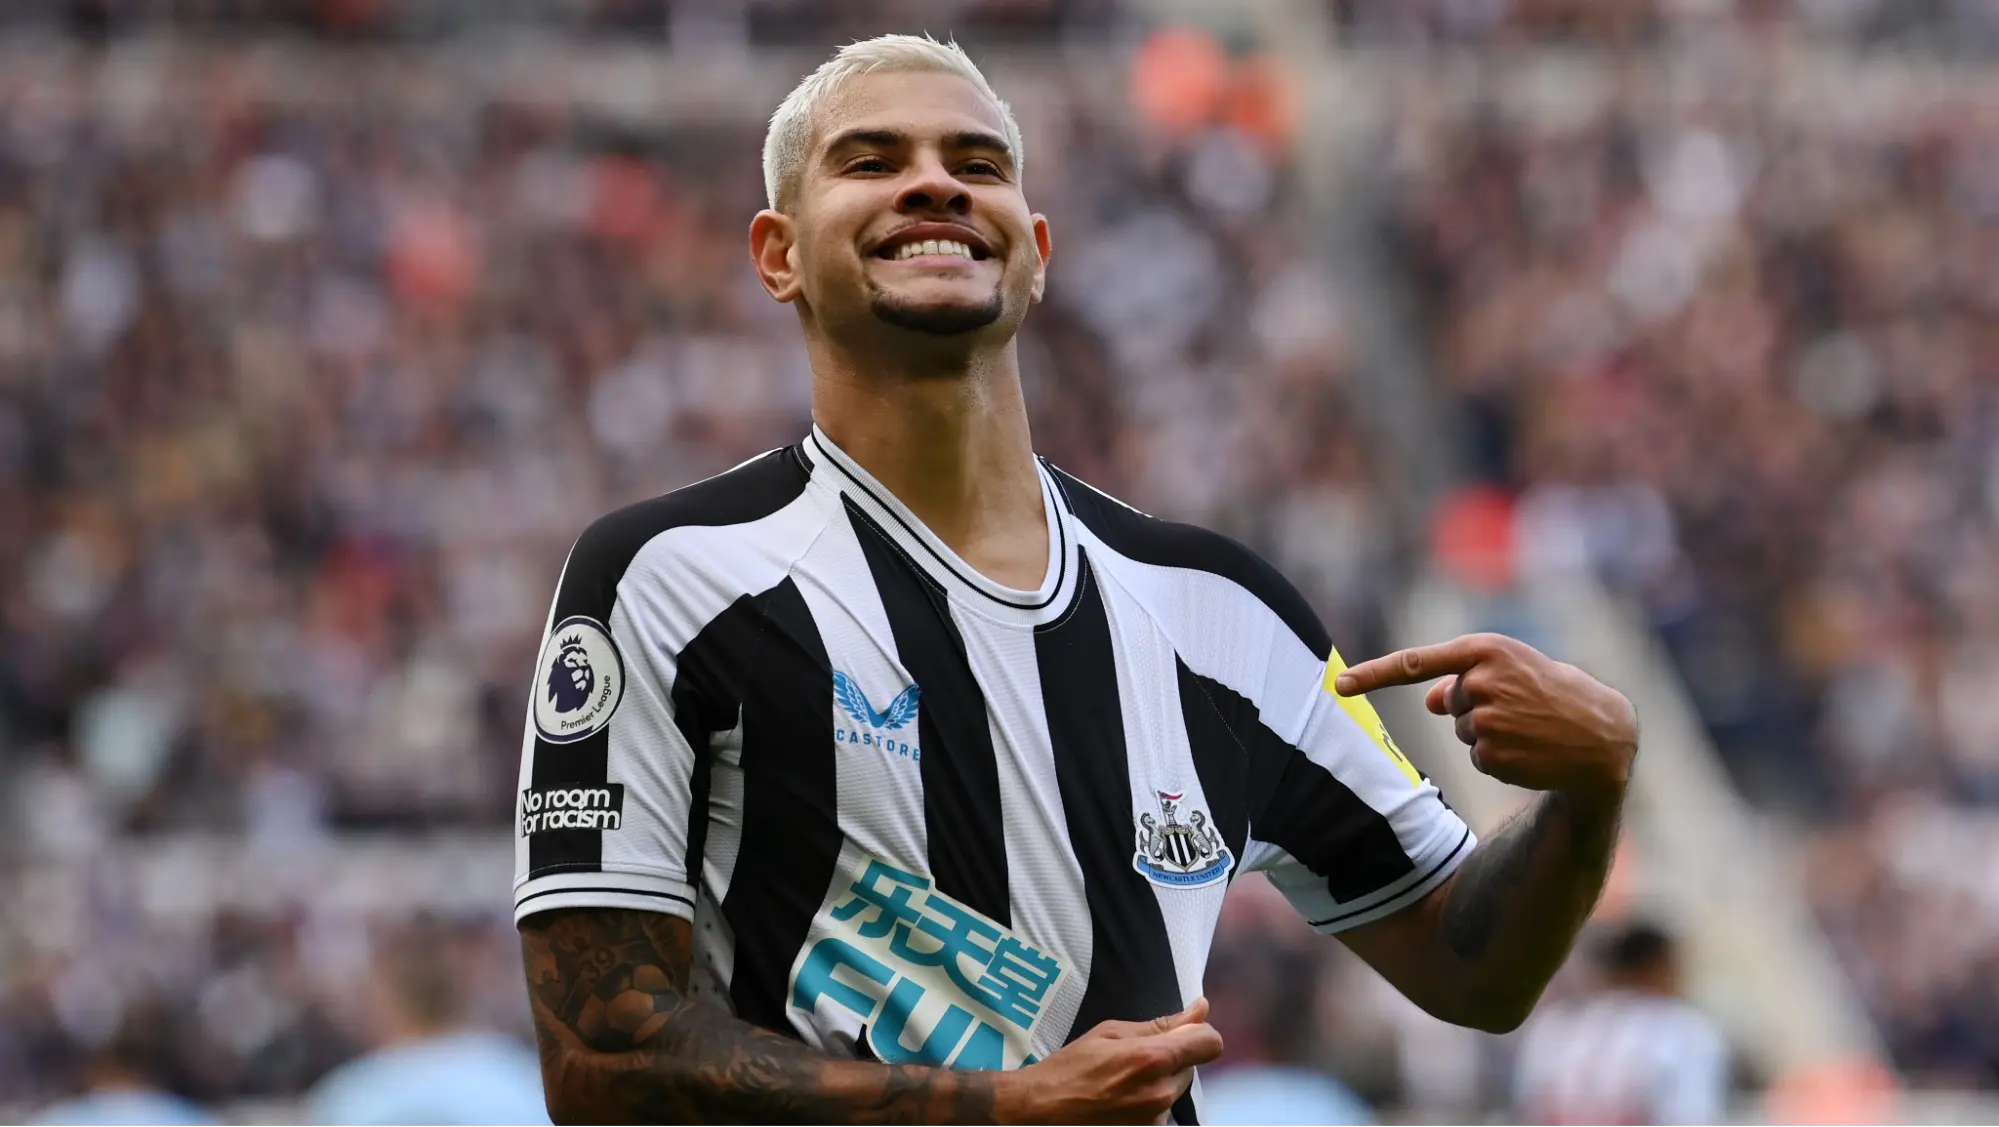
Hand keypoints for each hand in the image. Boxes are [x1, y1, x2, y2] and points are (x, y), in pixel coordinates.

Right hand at [996, 997, 1223, 1125]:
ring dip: (1159, 1082)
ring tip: (1121, 1082)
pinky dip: (1148, 1103)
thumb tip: (1200, 1009)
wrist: (1042, 1111)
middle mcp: (1161, 1093)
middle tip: (1133, 1059)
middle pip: (1190, 1067)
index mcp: (1153, 1059)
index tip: (1183, 1033)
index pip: (1210, 1043)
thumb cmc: (1070, 1067)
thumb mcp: (1110, 1033)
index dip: (1199, 1034)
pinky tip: (1120, 1101)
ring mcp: (1155, 1120)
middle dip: (1171, 1058)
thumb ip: (1161, 1024)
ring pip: (1175, 1090)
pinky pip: (1162, 1112)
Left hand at [1334, 633, 1636, 799]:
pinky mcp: (1492, 752)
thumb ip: (1466, 678)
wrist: (1602, 735)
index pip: (1416, 662)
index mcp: (1484, 649)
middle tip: (1522, 706)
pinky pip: (1477, 757)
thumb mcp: (1513, 671)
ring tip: (1529, 727)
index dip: (1373, 674)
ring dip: (1489, 734)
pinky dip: (1499, 757)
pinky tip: (1530, 750)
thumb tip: (1429, 699)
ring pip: (1463, 732)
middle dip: (1477, 708)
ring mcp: (1486, 718)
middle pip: (1449, 703)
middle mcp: (1480, 681)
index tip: (1339, 684)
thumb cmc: (1555, 694)